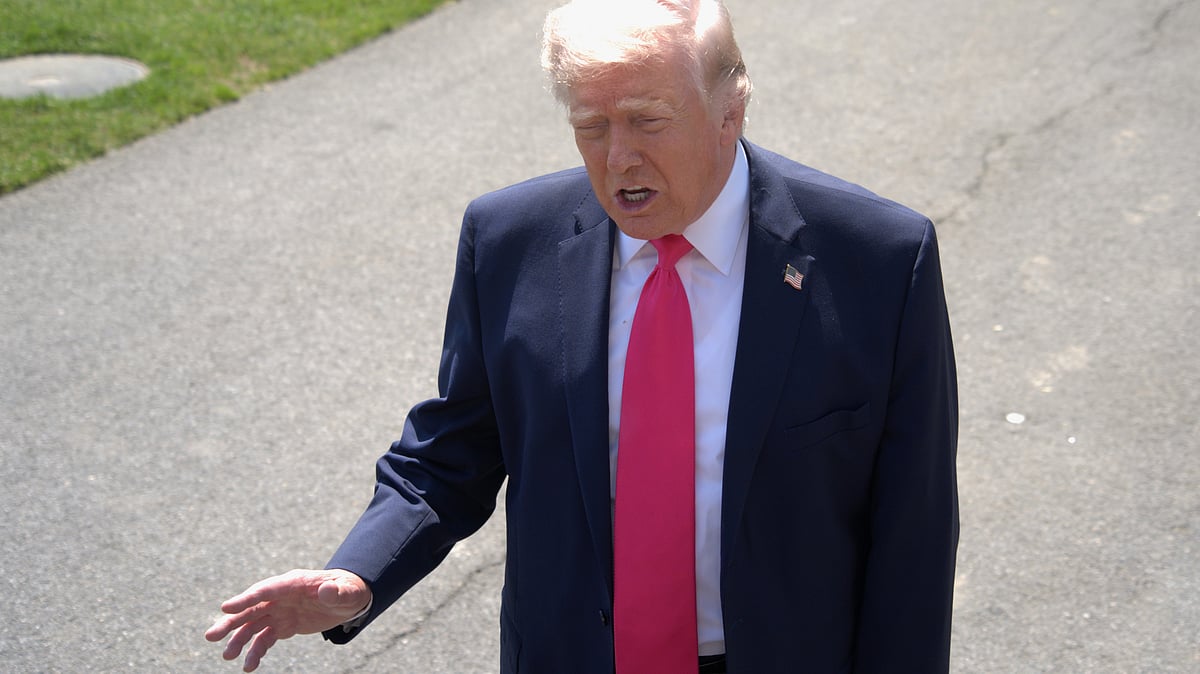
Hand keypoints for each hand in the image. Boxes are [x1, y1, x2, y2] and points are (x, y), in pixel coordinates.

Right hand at [205, 568, 371, 671]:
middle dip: (231, 621)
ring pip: (253, 625)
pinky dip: (256, 651)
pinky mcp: (283, 626)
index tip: (226, 608)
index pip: (265, 590)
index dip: (246, 598)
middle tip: (211, 636)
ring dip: (238, 640)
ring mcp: (280, 612)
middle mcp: (281, 597)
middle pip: (251, 608)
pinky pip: (265, 639)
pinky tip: (249, 666)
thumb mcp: (348, 590)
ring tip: (228, 656)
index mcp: (293, 583)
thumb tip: (327, 591)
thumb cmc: (349, 589)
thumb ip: (336, 591)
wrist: (348, 598)